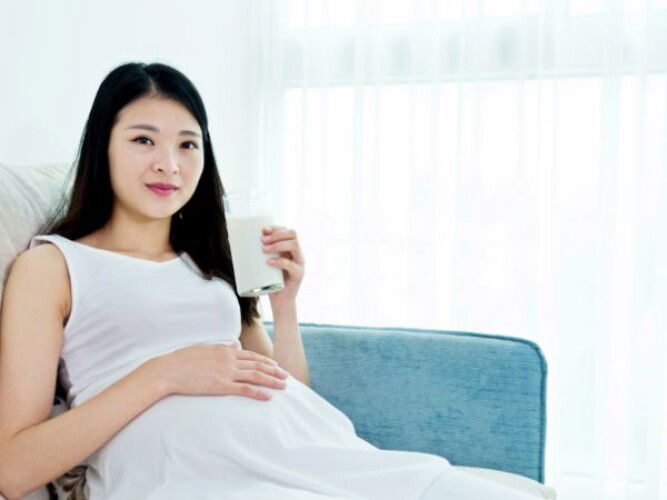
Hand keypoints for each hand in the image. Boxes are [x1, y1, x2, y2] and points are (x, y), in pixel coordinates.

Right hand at [155, 341, 289, 400]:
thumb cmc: (183, 360)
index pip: (251, 356)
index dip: (266, 361)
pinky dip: (258, 392)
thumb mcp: (205, 348)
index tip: (275, 365)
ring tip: (283, 385)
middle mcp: (229, 359)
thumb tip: (235, 345)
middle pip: (258, 364)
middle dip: (274, 370)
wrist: (169, 370)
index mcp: (225, 350)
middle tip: (286, 376)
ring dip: (272, 380)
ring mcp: (226, 372)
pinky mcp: (221, 386)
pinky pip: (244, 389)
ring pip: (255, 375)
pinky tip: (268, 397)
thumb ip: (222, 348)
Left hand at [261, 225, 304, 303]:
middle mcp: (298, 254)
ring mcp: (299, 264)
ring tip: (264, 249)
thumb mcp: (264, 265)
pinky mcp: (298, 275)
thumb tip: (233, 243)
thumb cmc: (270, 282)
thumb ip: (257, 255)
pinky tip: (269, 262)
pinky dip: (279, 262)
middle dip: (277, 234)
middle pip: (293, 235)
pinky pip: (291, 265)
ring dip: (278, 245)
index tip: (263, 230)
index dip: (277, 228)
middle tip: (262, 240)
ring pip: (294, 246)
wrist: (280, 301)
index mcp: (291, 249)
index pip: (288, 231)